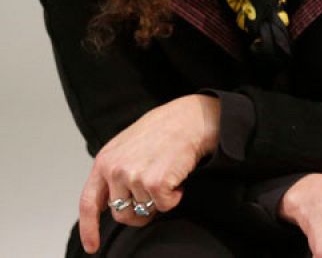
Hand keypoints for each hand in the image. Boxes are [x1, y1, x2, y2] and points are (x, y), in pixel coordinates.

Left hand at [78, 93, 219, 252]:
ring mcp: (133, 176)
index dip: (89, 228)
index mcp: (104, 161)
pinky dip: (175, 196)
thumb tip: (111, 201)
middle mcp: (114, 170)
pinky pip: (164, 206)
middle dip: (139, 212)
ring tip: (169, 173)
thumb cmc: (166, 128)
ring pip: (145, 210)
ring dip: (160, 198)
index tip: (92, 246)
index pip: (89, 202)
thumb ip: (115, 170)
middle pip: (121, 213)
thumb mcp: (129, 145)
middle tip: (155, 198)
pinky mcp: (155, 183)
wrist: (192, 117)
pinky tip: (178, 177)